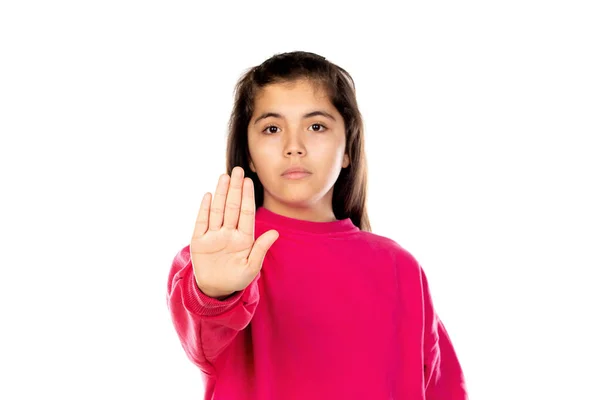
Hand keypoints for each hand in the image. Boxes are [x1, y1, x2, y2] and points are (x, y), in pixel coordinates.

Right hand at [190, 166, 278, 298]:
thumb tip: (275, 233)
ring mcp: (213, 235)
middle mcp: (228, 233)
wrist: (215, 291)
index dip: (247, 197)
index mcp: (243, 238)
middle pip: (232, 207)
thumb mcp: (251, 267)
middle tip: (237, 170)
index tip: (249, 181)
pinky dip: (205, 209)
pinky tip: (209, 195)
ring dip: (221, 194)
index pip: (246, 213)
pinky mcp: (199, 241)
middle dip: (235, 189)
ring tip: (224, 177)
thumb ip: (261, 249)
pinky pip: (202, 222)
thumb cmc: (236, 279)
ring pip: (218, 210)